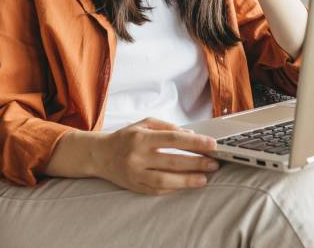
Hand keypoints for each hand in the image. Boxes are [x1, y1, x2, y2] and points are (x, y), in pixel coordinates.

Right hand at [95, 117, 219, 194]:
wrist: (99, 155)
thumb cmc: (126, 137)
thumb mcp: (144, 124)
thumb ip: (167, 127)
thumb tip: (191, 135)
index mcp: (141, 138)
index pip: (173, 139)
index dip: (195, 143)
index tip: (212, 144)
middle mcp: (138, 156)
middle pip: (172, 161)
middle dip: (196, 163)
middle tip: (213, 163)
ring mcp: (136, 174)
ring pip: (165, 180)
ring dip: (187, 180)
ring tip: (203, 178)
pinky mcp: (135, 187)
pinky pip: (157, 190)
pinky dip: (174, 188)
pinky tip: (186, 185)